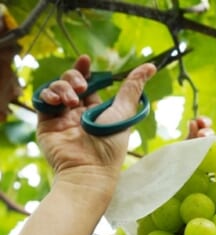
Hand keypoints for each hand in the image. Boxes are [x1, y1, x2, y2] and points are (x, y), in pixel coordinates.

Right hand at [37, 55, 155, 203]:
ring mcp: (60, 119)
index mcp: (95, 112)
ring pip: (56, 89)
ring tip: (72, 102)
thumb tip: (150, 67)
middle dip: (74, 77)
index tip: (86, 60)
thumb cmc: (110, 145)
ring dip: (63, 88)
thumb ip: (132, 88)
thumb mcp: (124, 112)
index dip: (85, 71)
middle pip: (70, 83)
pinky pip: (42, 101)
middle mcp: (76, 114)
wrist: (89, 169)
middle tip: (81, 88)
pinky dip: (48, 95)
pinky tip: (57, 102)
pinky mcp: (46, 125)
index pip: (87, 84)